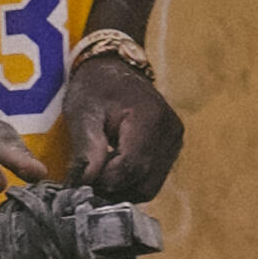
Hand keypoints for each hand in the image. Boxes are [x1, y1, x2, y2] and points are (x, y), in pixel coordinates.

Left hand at [62, 55, 183, 200]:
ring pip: (149, 186)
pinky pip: (152, 180)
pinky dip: (130, 182)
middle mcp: (170, 132)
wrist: (114, 70)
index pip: (132, 166)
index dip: (105, 180)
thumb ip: (87, 149)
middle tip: (88, 178)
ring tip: (99, 171)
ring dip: (122, 187)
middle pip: (143, 181)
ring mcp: (174, 142)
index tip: (83, 178)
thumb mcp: (82, 114)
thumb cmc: (95, 89)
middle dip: (112, 187)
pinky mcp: (171, 150)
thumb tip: (86, 184)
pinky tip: (112, 169)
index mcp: (150, 118)